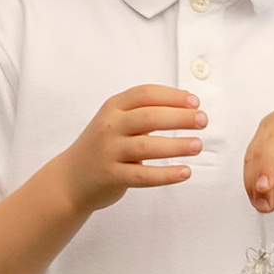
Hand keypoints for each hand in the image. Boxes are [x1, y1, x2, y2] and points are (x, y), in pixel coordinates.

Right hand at [64, 86, 204, 212]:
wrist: (70, 179)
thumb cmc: (103, 147)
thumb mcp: (116, 121)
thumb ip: (143, 112)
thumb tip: (187, 105)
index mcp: (113, 107)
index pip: (145, 94)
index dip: (173, 96)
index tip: (195, 102)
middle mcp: (109, 127)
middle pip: (149, 116)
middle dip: (180, 117)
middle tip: (203, 120)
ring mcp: (109, 152)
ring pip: (147, 146)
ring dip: (176, 145)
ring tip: (198, 145)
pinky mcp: (111, 176)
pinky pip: (144, 176)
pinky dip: (167, 174)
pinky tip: (185, 172)